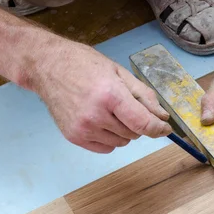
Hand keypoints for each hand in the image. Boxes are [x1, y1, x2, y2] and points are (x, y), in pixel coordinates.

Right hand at [31, 38, 171, 152]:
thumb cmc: (85, 65)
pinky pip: (106, 148)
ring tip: (109, 111)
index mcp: (110, 95)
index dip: (158, 129)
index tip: (166, 129)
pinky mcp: (74, 137)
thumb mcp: (120, 73)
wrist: (47, 67)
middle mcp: (95, 115)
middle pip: (134, 134)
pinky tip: (100, 120)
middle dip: (137, 123)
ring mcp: (83, 128)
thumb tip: (162, 117)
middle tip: (124, 105)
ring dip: (123, 131)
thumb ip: (144, 96)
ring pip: (122, 142)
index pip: (143, 123)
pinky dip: (110, 138)